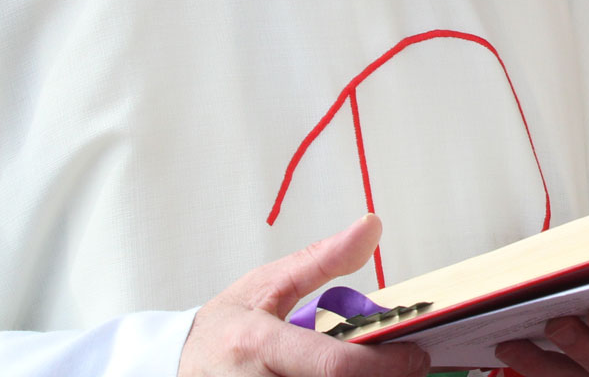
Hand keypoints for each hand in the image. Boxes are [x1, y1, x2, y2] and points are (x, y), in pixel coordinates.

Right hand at [179, 214, 428, 376]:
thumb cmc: (223, 329)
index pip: (334, 366)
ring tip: (382, 373)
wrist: (171, 368)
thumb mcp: (266, 285)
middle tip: (410, 370)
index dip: (385, 366)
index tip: (417, 357)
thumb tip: (371, 226)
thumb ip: (322, 260)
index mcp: (260, 346)